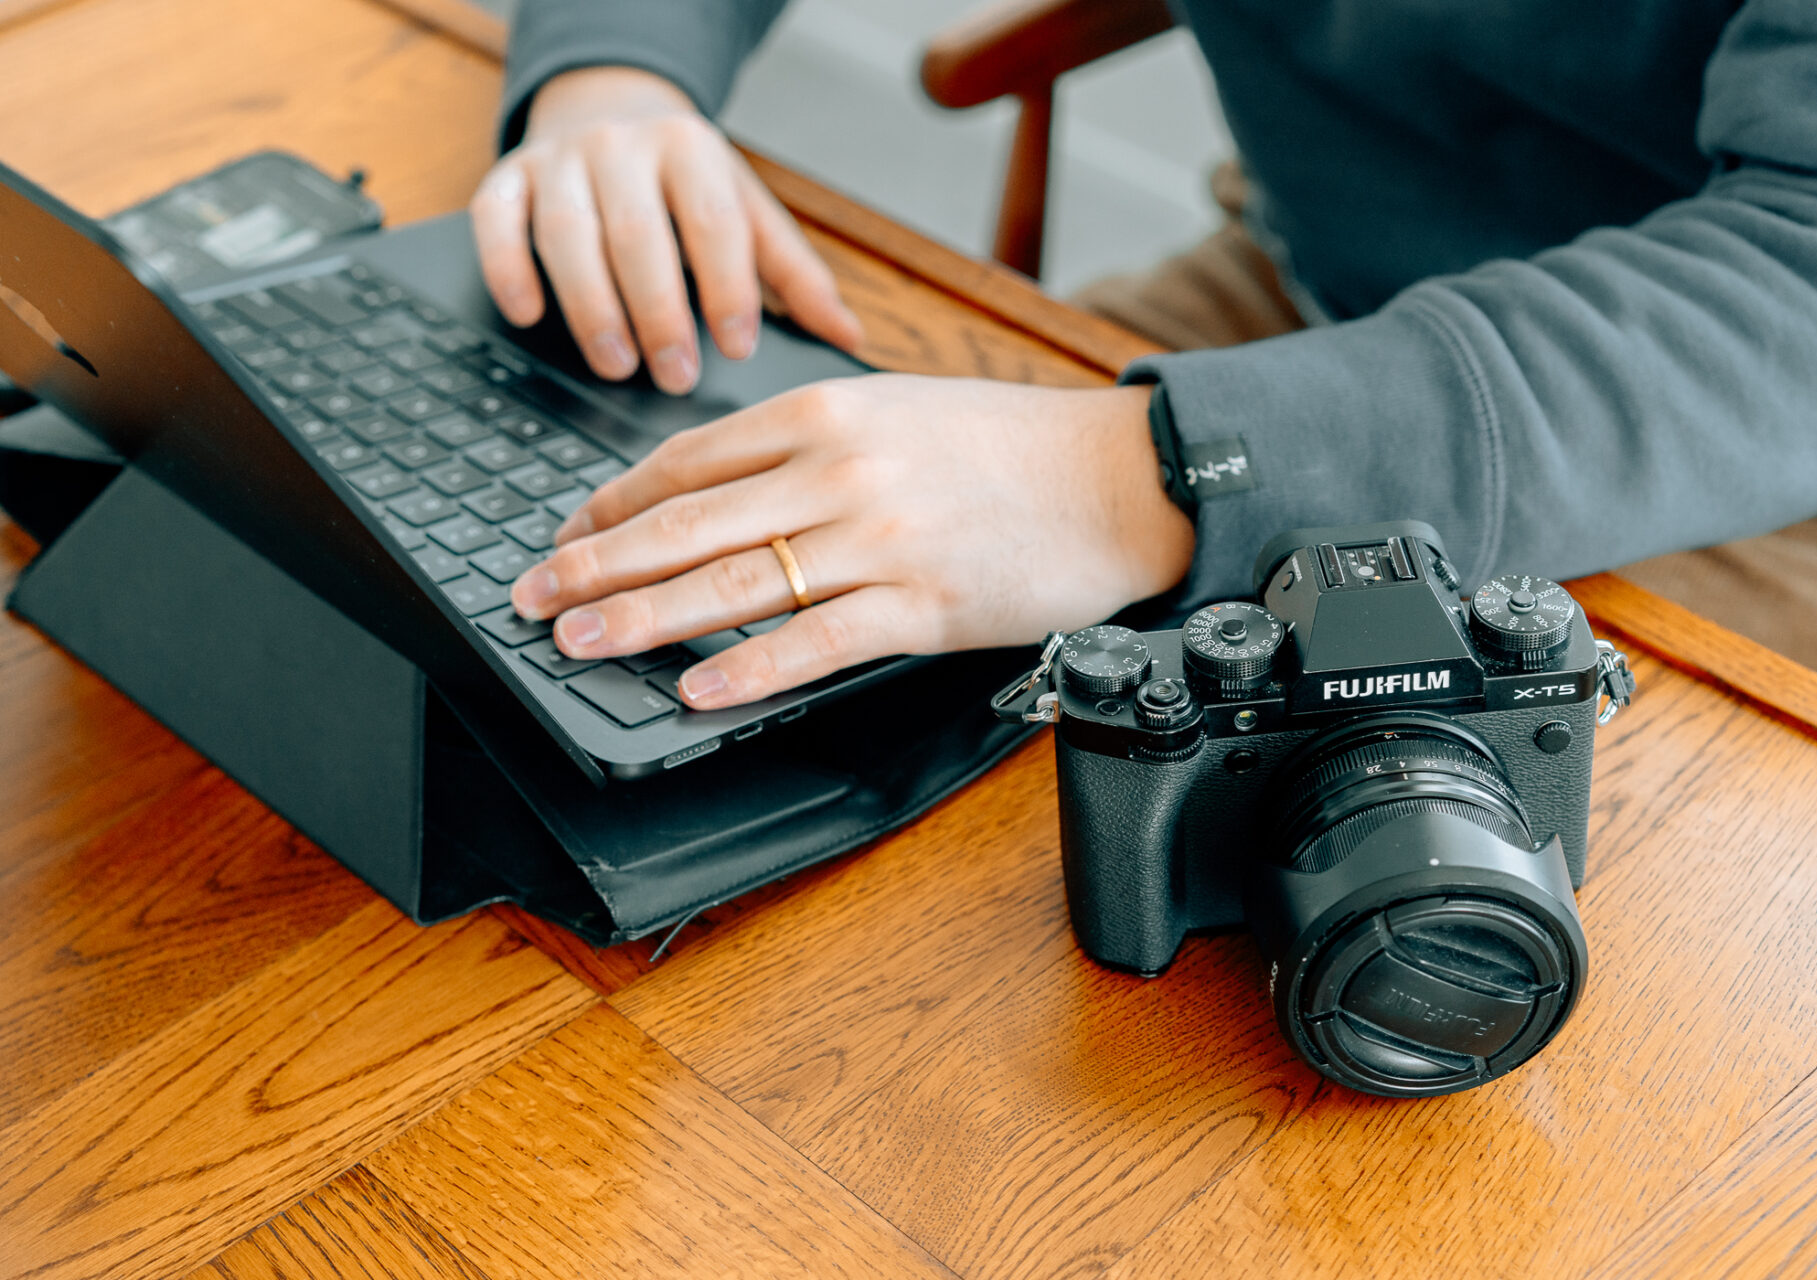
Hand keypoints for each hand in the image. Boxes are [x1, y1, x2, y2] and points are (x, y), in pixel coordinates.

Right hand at [470, 66, 863, 389]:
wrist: (611, 113)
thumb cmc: (688, 188)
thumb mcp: (748, 216)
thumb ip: (794, 278)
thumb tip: (849, 340)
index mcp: (692, 151)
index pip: (713, 221)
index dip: (726, 287)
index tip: (737, 346)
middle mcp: (622, 147)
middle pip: (638, 233)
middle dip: (659, 312)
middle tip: (677, 377)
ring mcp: (560, 162)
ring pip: (568, 234)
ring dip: (592, 306)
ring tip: (617, 364)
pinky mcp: (508, 180)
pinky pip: (497, 223)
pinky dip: (509, 270)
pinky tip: (529, 316)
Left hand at [508, 376, 1193, 709]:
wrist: (1118, 478)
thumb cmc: (1008, 445)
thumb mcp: (895, 409)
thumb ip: (806, 440)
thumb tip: (717, 484)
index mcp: (825, 413)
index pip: (687, 461)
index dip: (612, 504)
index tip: (569, 533)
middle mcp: (840, 469)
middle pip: (686, 523)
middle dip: (596, 564)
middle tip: (535, 596)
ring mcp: (878, 539)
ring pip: (734, 583)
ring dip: (644, 619)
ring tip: (583, 642)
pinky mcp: (921, 604)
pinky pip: (815, 643)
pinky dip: (748, 669)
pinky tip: (696, 690)